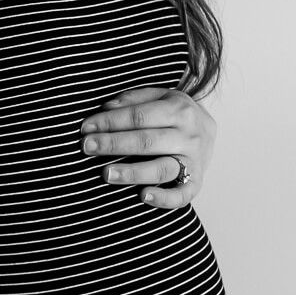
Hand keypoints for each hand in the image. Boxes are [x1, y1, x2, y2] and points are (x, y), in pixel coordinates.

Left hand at [80, 85, 215, 209]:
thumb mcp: (159, 96)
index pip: (139, 116)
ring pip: (162, 168)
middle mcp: (189, 135)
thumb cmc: (174, 113)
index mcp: (179, 108)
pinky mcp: (198, 182)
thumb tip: (106, 108)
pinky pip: (183, 195)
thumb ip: (133, 100)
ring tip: (106, 173)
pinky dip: (164, 198)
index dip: (110, 121)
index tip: (86, 127)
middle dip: (113, 144)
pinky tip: (142, 196)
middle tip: (87, 146)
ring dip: (132, 172)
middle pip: (147, 141)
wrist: (209, 130)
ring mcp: (195, 160)